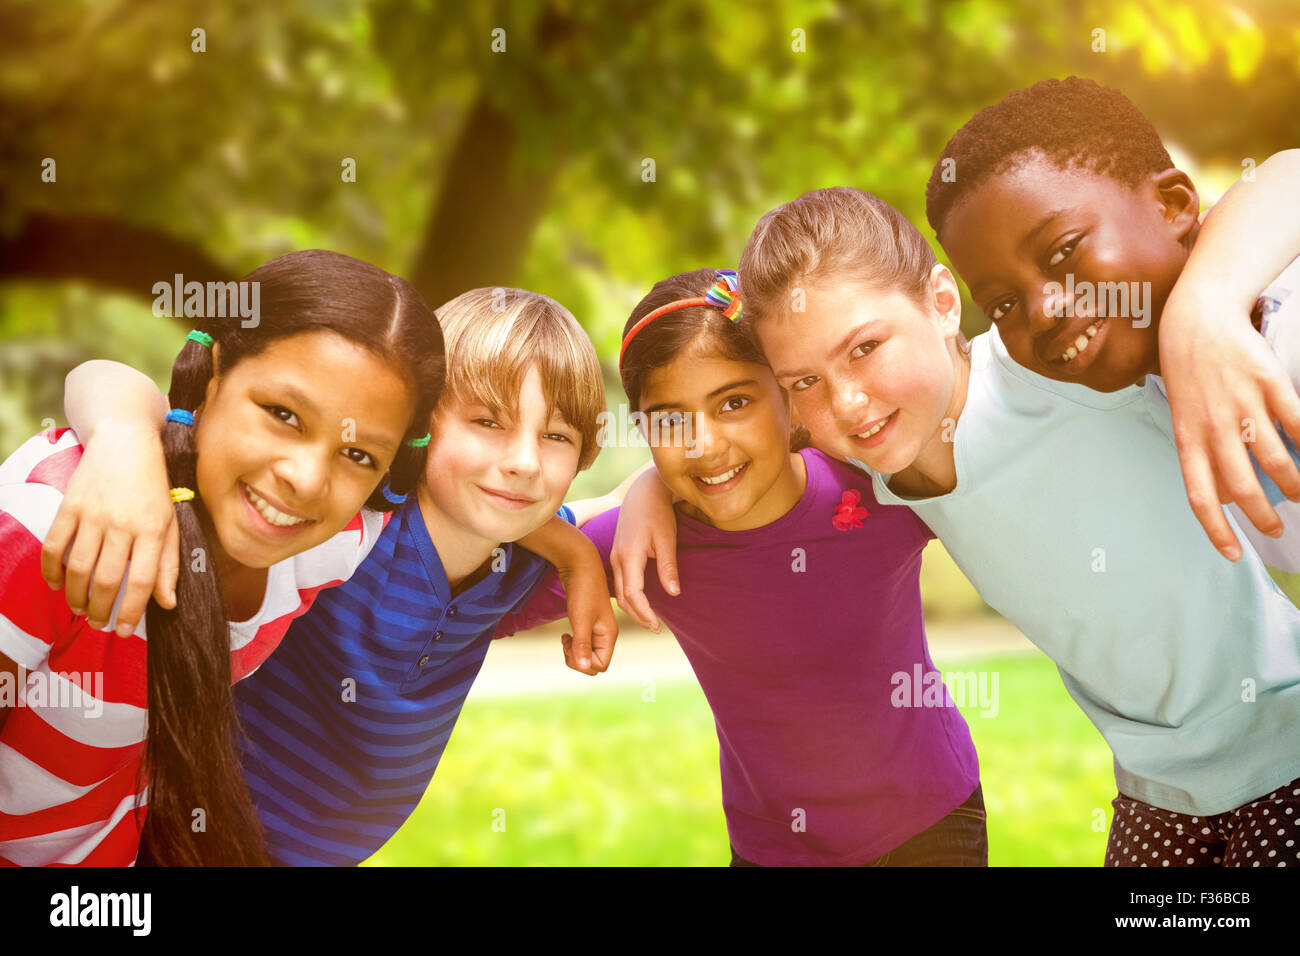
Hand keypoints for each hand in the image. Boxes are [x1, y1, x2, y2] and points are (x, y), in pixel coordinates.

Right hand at [41, 422, 178, 633]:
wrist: (126, 442)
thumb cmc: (153, 487)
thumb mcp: (171, 522)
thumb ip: (169, 563)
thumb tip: (168, 603)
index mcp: (154, 529)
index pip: (142, 581)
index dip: (131, 612)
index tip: (121, 631)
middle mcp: (123, 524)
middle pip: (107, 579)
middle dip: (100, 610)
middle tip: (97, 623)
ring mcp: (94, 514)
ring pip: (78, 568)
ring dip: (76, 596)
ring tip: (80, 609)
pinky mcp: (70, 505)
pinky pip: (54, 546)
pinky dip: (51, 570)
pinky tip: (57, 584)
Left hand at [556, 557, 617, 675]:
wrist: (580, 566)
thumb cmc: (583, 591)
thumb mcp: (581, 619)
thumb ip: (582, 645)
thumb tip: (583, 667)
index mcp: (609, 636)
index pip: (600, 665)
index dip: (583, 663)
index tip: (571, 647)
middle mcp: (605, 635)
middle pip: (593, 663)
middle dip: (577, 660)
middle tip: (566, 643)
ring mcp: (596, 630)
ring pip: (586, 654)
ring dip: (573, 652)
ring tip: (566, 639)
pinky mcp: (587, 623)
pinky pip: (582, 644)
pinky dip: (572, 644)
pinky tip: (566, 635)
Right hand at [609, 469, 678, 631]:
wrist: (643, 492)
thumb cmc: (658, 512)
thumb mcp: (667, 539)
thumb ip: (668, 567)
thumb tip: (673, 593)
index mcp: (629, 555)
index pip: (632, 593)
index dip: (644, 612)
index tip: (657, 625)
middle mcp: (617, 558)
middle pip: (622, 597)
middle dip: (638, 615)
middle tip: (656, 628)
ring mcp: (615, 557)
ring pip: (618, 591)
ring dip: (633, 608)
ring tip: (650, 619)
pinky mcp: (617, 554)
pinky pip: (618, 582)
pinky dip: (629, 596)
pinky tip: (642, 602)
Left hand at [1160, 286, 1299, 558]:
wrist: (1196, 320)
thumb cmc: (1190, 374)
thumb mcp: (1184, 416)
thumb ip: (1203, 452)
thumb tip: (1223, 494)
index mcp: (1188, 437)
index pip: (1199, 496)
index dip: (1217, 530)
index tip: (1234, 554)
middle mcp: (1214, 425)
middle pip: (1242, 487)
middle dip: (1263, 516)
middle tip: (1277, 529)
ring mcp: (1243, 404)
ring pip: (1277, 461)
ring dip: (1292, 485)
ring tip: (1298, 494)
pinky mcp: (1270, 383)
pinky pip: (1299, 423)